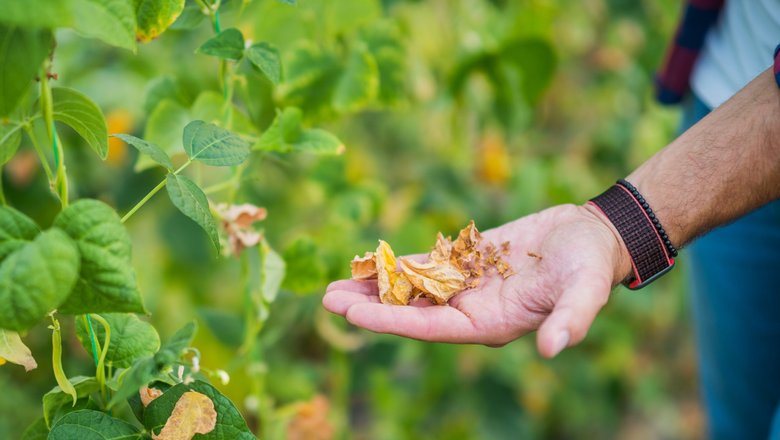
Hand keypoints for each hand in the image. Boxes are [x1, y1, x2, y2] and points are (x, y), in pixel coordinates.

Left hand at [323, 204, 631, 356]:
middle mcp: (470, 309)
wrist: (590, 237)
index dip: (392, 321)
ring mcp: (465, 285)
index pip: (431, 328)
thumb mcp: (586, 291)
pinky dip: (396, 264)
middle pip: (411, 311)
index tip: (355, 315)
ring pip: (411, 288)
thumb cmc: (589, 266)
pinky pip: (425, 264)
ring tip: (335, 285)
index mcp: (490, 323)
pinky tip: (368, 262)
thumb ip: (570, 320)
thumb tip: (551, 349)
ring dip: (375, 286)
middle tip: (328, 299)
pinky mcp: (465, 261)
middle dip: (371, 305)